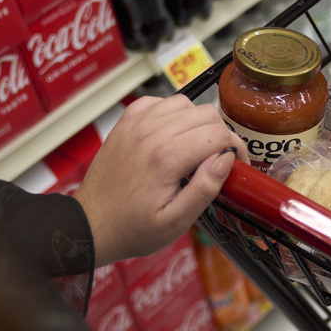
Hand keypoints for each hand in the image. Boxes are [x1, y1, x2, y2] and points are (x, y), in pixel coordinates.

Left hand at [75, 95, 249, 266]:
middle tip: (219, 159)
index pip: (219, 134)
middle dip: (221, 135)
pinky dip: (173, 114)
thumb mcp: (177, 221)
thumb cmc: (134, 228)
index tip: (238, 165)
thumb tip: (227, 158)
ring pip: (185, 103)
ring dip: (198, 122)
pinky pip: (159, 102)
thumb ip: (205, 188)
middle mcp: (151, 133)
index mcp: (167, 157)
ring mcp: (136, 124)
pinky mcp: (126, 123)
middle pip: (206, 114)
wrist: (92, 224)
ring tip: (197, 148)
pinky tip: (173, 135)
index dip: (236, 148)